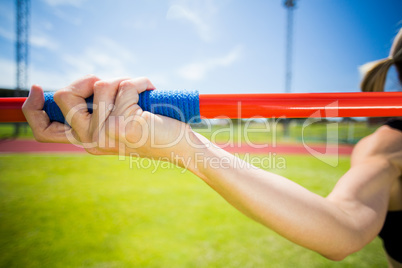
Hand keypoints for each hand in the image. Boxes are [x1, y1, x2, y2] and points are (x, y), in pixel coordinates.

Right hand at [23, 75, 195, 160]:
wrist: (180, 148)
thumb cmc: (152, 130)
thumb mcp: (117, 121)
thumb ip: (96, 109)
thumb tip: (85, 84)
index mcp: (86, 140)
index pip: (44, 130)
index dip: (32, 109)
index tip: (35, 88)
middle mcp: (90, 140)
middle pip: (64, 96)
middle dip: (88, 79)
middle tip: (110, 82)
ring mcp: (104, 133)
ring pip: (101, 85)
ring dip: (124, 80)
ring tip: (141, 92)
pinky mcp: (122, 124)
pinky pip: (126, 85)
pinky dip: (142, 81)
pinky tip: (152, 91)